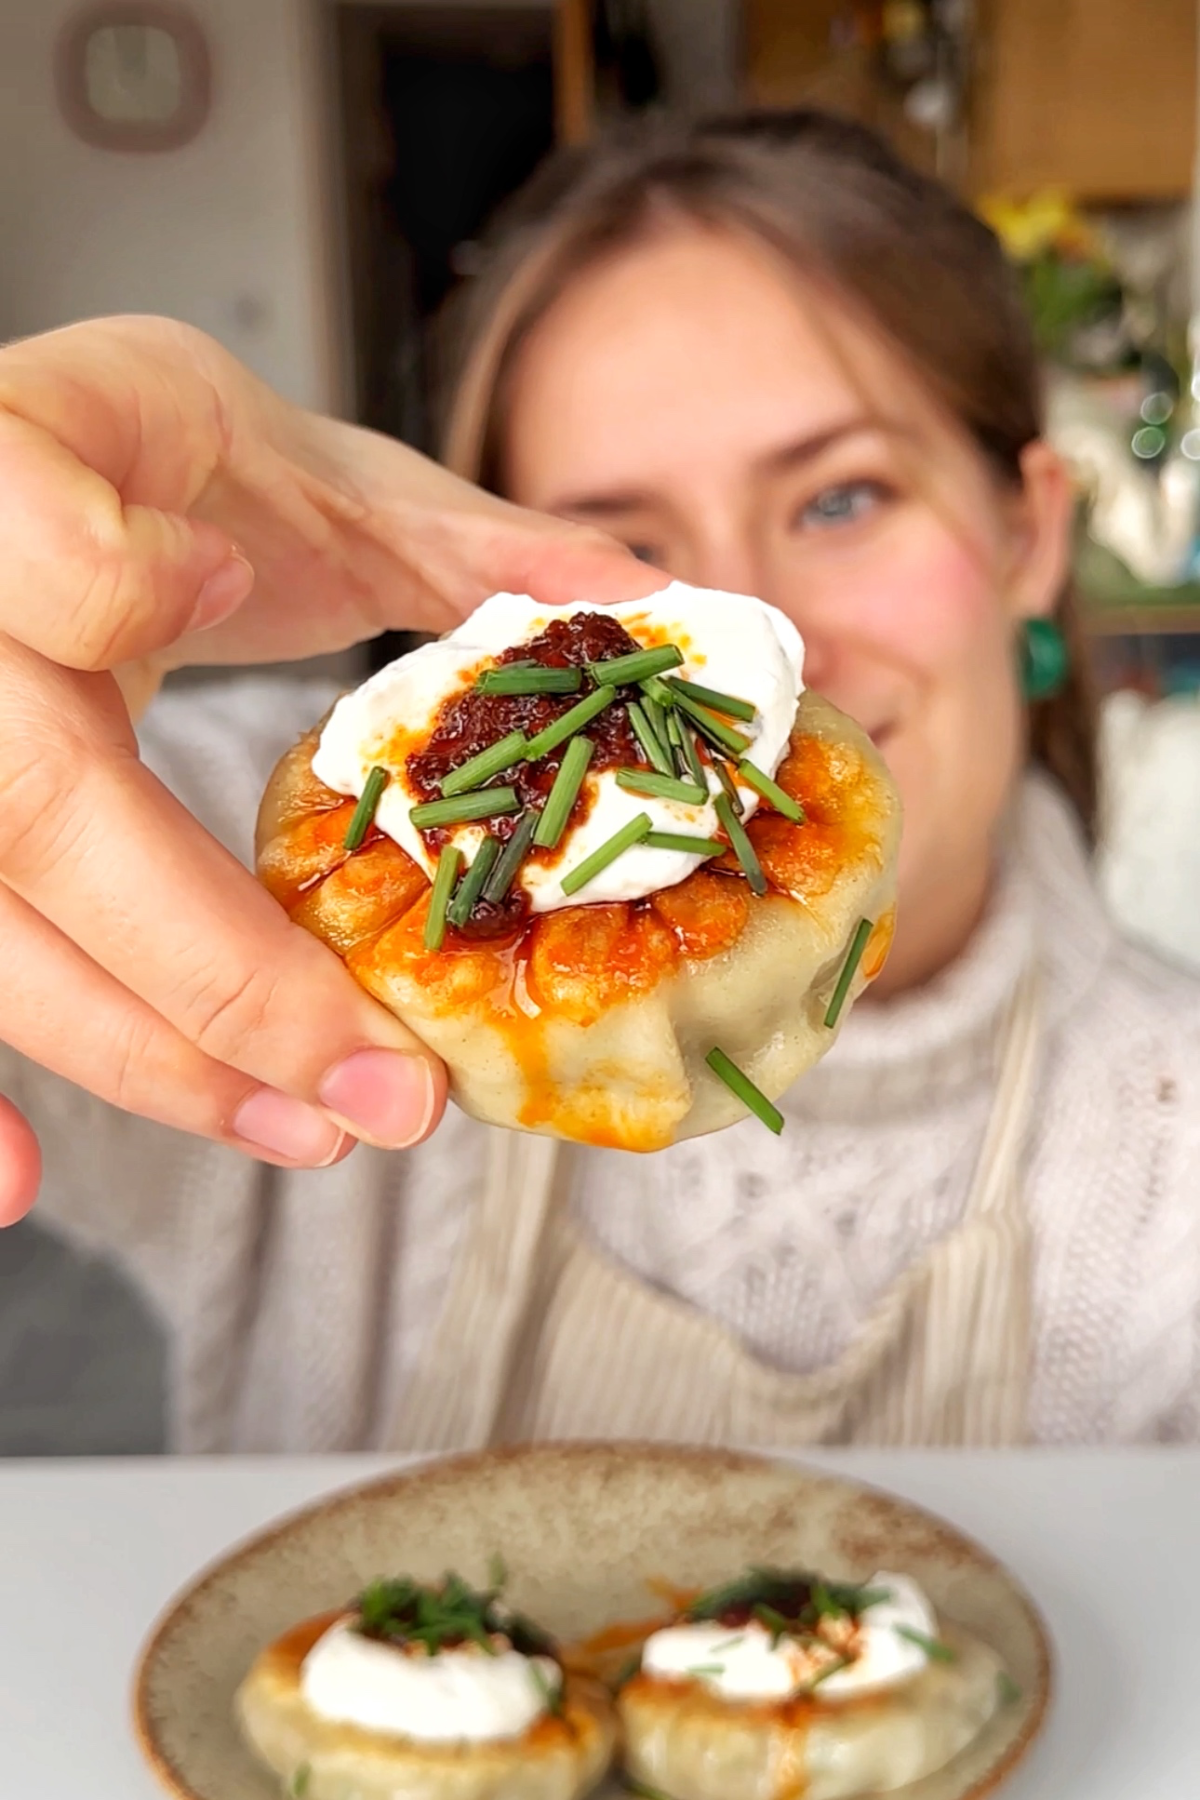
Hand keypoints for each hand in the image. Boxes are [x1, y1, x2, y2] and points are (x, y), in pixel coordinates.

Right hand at [0, 316, 662, 1221]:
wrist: (65, 466)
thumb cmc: (175, 459)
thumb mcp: (309, 471)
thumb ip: (459, 542)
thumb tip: (638, 606)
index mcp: (27, 459)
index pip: (30, 545)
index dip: (105, 581)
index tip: (215, 587)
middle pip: (36, 809)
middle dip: (214, 970)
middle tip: (376, 1083)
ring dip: (139, 1053)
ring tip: (301, 1129)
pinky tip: (19, 1183)